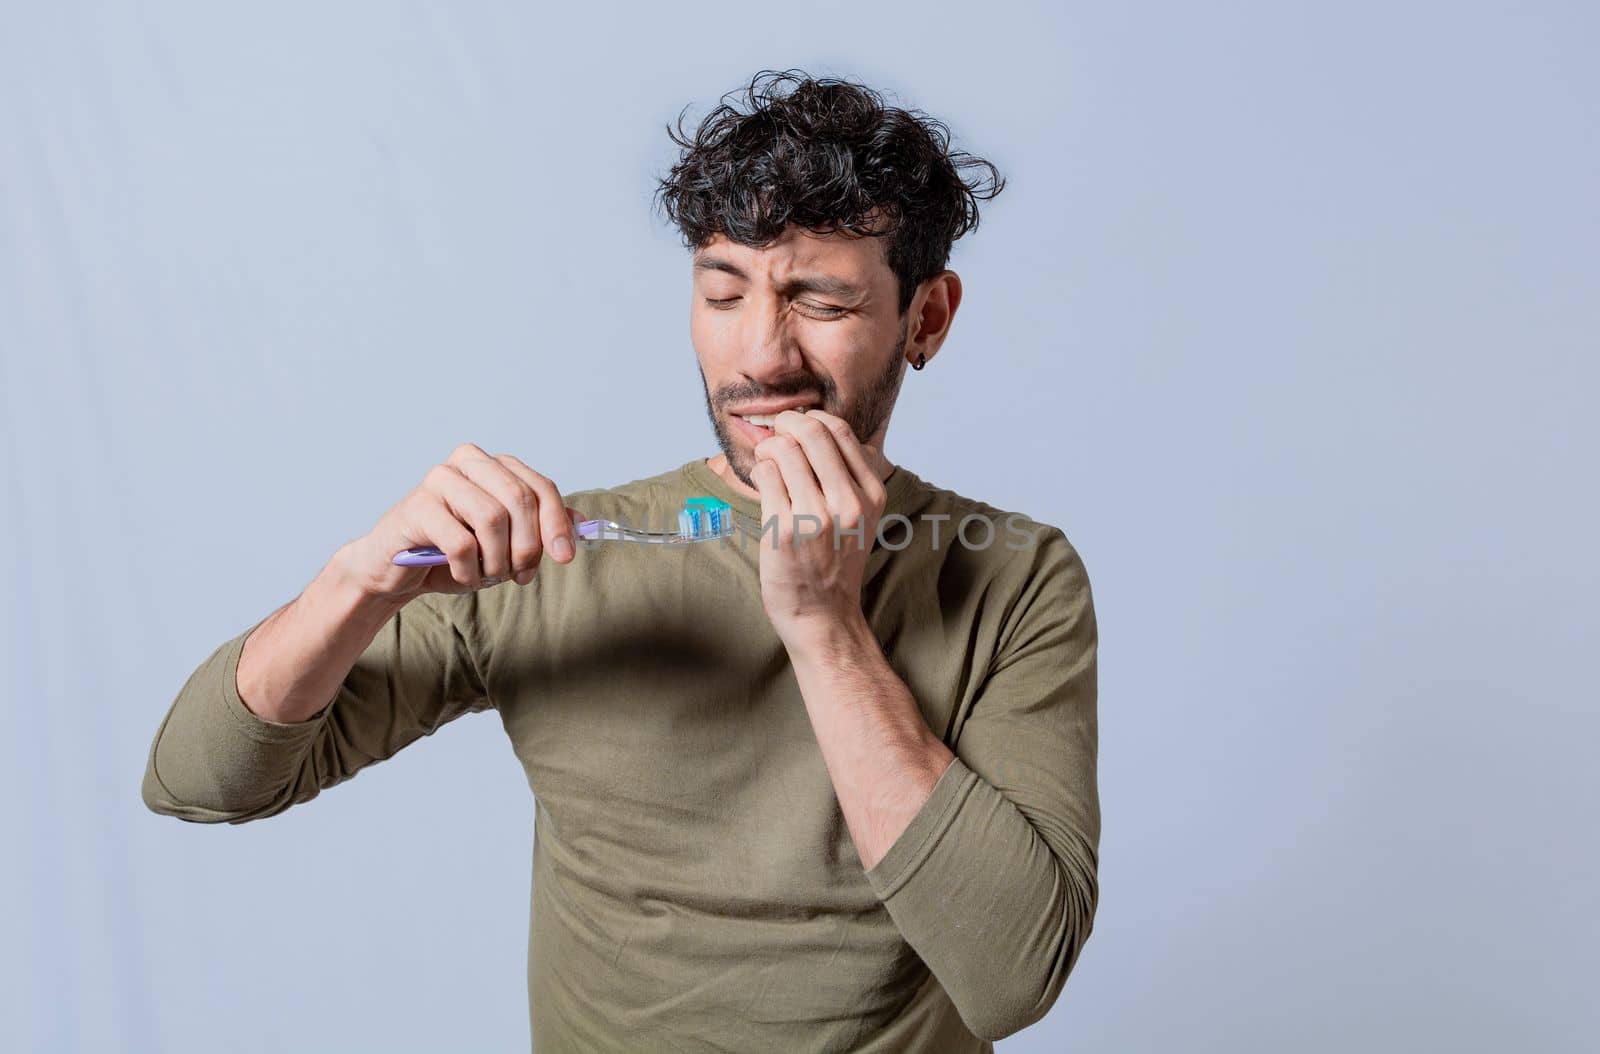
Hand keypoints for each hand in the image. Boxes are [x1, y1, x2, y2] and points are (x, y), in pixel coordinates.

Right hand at [335, 442, 582, 600]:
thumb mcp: (505, 542)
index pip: (540, 486)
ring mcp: (439, 480)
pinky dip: (469, 569)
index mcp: (494, 465)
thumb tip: (580, 524)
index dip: (557, 524)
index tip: (565, 557)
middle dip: (528, 546)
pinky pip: (461, 542)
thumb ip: (540, 528)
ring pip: (492, 519)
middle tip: (520, 575)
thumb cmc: (452, 552)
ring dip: (497, 561)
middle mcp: (467, 462)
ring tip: (487, 576)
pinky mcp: (416, 506)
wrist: (395, 571)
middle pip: (520, 499)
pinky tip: (462, 575)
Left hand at [751, 410, 891, 639]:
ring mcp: (815, 516)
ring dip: (768, 447)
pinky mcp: (784, 529)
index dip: (812, 419)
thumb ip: (851, 476)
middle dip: (786, 424)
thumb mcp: (863, 518)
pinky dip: (760, 471)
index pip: (840, 431)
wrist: (824, 615)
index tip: (798, 428)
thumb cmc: (836, 563)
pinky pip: (765, 475)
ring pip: (783, 449)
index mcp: (871, 495)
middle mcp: (848, 503)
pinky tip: (764, 485)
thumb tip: (824, 428)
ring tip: (768, 462)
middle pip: (811, 432)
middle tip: (776, 434)